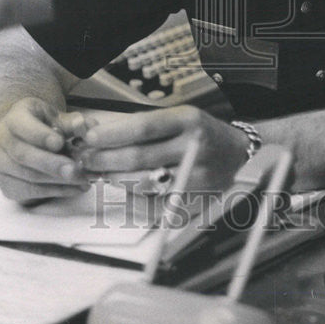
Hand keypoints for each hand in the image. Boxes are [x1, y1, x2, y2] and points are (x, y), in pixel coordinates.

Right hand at [0, 97, 89, 202]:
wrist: (25, 138)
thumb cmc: (45, 125)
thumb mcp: (57, 117)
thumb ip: (71, 122)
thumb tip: (83, 126)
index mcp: (14, 117)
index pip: (22, 126)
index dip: (40, 136)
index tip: (59, 143)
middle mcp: (2, 141)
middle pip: (22, 155)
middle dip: (51, 164)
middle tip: (75, 170)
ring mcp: (0, 165)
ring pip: (25, 176)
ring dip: (56, 181)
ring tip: (82, 181)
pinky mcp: (6, 184)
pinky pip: (28, 192)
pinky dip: (54, 192)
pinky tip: (74, 189)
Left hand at [79, 105, 249, 192]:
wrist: (237, 154)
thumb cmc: (201, 133)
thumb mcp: (179, 117)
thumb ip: (143, 125)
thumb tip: (101, 134)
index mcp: (189, 121)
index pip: (144, 127)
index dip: (113, 134)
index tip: (90, 138)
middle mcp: (194, 147)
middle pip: (139, 157)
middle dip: (105, 160)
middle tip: (87, 160)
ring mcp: (196, 177)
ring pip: (143, 183)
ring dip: (114, 180)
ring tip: (100, 174)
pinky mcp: (195, 200)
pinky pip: (154, 206)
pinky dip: (132, 200)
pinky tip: (121, 191)